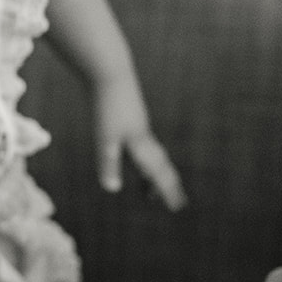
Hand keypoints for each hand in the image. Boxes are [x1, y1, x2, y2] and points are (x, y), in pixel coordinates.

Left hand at [94, 70, 186, 211]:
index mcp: (140, 146)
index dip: (166, 191)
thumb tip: (112, 190)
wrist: (111, 74)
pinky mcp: (132, 122)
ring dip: (154, 176)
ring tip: (148, 193)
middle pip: (160, 167)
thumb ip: (108, 163)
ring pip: (152, 158)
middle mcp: (144, 139)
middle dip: (166, 186)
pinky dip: (143, 161)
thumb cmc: (107, 107)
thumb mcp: (105, 138)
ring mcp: (139, 129)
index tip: (177, 207)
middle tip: (175, 204)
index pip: (158, 174)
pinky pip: (142, 148)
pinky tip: (134, 160)